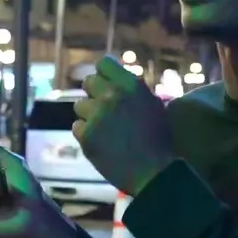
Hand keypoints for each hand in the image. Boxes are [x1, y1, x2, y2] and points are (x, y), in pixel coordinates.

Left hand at [73, 57, 175, 195]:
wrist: (154, 173)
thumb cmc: (159, 140)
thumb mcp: (154, 106)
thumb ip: (134, 90)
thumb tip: (119, 80)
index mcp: (130, 85)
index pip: (103, 64)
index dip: (104, 75)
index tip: (106, 84)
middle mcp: (111, 95)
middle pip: (88, 82)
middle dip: (95, 94)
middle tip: (104, 108)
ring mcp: (96, 115)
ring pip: (79, 105)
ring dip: (89, 115)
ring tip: (104, 129)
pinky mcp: (86, 136)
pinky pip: (77, 127)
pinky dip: (86, 134)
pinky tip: (101, 143)